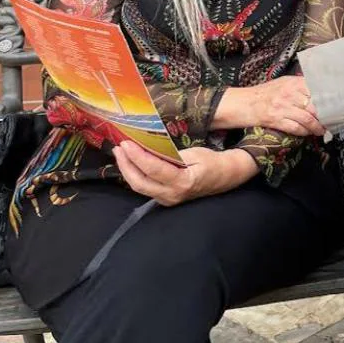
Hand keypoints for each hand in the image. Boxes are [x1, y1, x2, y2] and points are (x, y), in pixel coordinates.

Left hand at [112, 142, 256, 205]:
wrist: (225, 178)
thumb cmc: (212, 162)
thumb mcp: (195, 153)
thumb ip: (172, 154)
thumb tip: (150, 150)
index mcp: (183, 182)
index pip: (153, 169)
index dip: (137, 156)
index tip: (126, 143)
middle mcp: (172, 195)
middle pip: (140, 182)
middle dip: (126, 164)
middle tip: (119, 147)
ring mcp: (167, 199)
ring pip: (139, 187)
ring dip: (127, 170)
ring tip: (120, 153)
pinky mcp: (164, 198)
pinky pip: (144, 187)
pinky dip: (134, 174)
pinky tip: (130, 163)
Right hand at [222, 76, 324, 136]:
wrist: (240, 103)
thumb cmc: (261, 94)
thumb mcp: (282, 83)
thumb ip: (300, 85)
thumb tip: (319, 89)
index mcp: (293, 83)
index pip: (319, 90)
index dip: (331, 101)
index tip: (338, 107)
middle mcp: (289, 93)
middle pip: (316, 106)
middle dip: (326, 117)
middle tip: (332, 122)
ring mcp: (282, 107)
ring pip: (308, 119)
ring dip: (318, 128)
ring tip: (322, 130)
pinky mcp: (275, 119)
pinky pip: (296, 128)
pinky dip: (304, 132)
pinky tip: (308, 133)